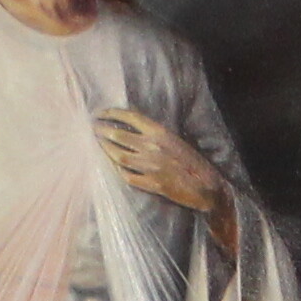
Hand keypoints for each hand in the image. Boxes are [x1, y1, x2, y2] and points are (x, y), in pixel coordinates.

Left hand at [94, 110, 221, 215]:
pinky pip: (126, 175)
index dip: (112, 113)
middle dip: (102, 130)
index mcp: (161, 133)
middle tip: (93, 128)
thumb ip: (156, 135)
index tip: (100, 113)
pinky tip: (112, 165)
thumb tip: (134, 128)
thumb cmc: (194, 163)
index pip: (131, 117)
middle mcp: (153, 147)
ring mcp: (150, 166)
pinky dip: (117, 169)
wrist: (208, 187)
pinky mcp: (151, 184)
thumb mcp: (177, 141)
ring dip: (105, 149)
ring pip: (118, 155)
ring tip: (98, 144)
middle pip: (119, 135)